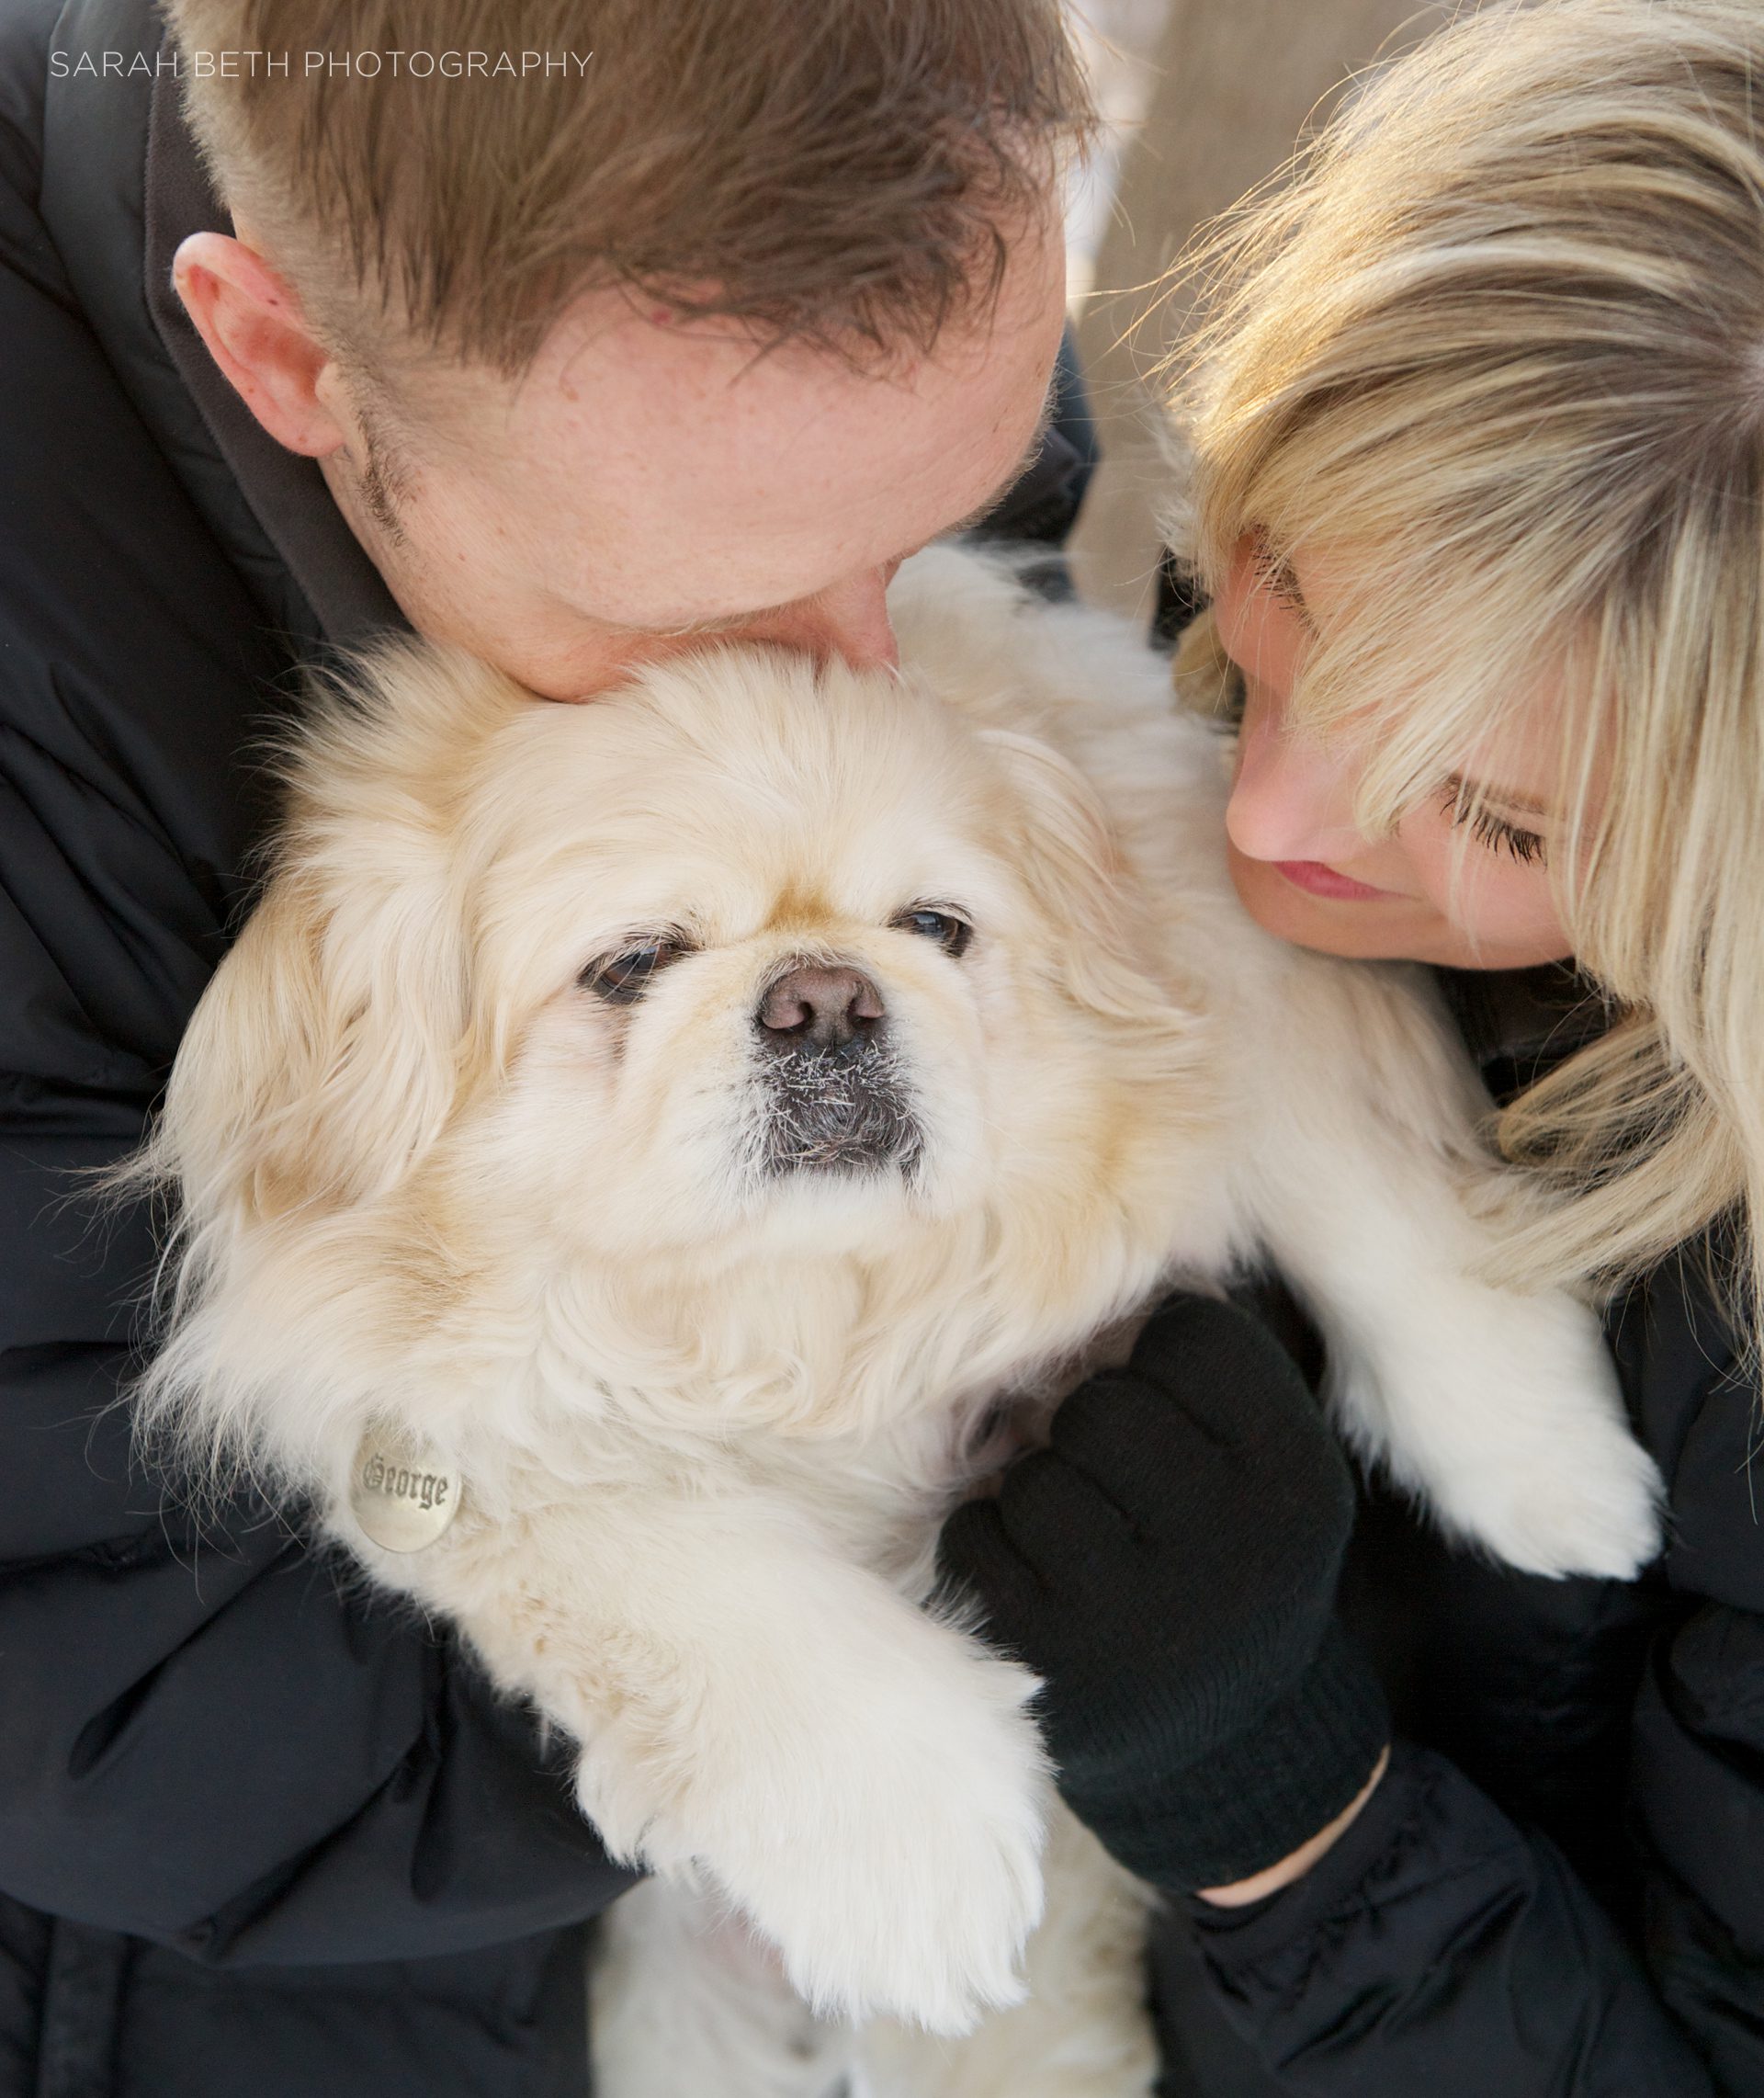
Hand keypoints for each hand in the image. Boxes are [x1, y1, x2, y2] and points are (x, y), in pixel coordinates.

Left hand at [938, 1291, 1388, 1892]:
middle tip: (1113, 1475)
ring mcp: (1138, 1611)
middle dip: (1090, 1429)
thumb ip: (1212, 1381)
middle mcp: (1231, 1543)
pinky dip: (989, 1542)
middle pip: (1101, 1404)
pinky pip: (977, 1538)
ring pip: (1032, 1473)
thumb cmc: (1238, 1574)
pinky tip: (1037, 1574)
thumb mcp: (1272, 1477)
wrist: (1240, 1761)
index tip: (1162, 1397)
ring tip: (1082, 1534)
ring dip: (1038, 1492)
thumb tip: (1111, 1280)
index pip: (1193, 1338)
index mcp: (1295, 1479)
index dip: (1158, 1355)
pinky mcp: (1056, 1662)